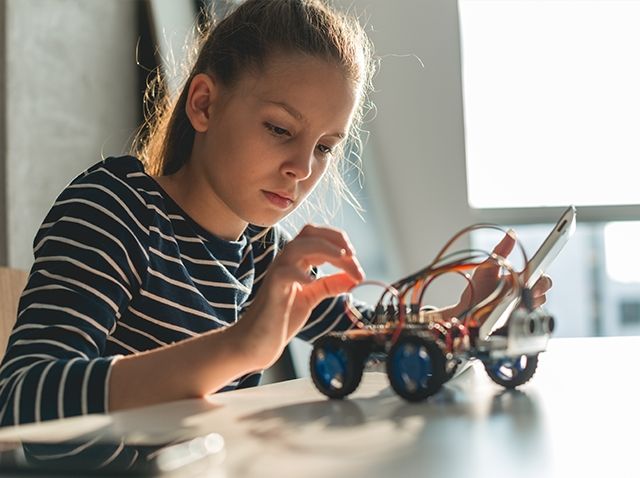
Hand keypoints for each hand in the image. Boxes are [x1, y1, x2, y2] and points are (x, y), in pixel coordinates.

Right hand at [233, 225, 364, 368]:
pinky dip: (300, 273)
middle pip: (309, 233)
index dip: (339, 241)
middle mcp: (286, 262)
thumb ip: (329, 285)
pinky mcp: (272, 290)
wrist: (256, 342)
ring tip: (343, 259)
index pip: (318, 236)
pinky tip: (313, 282)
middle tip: (353, 256)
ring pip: (297, 246)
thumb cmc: (280, 319)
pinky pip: (284, 273)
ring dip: (325, 249)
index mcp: (297, 262)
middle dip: (335, 239)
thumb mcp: (311, 297)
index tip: (355, 258)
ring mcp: (277, 274)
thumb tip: (353, 278)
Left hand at [455, 232, 553, 317]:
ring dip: (531, 297)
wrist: (467, 312)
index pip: (539, 268)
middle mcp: (525, 289)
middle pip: (545, 283)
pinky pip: (531, 313)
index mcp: (519, 275)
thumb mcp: (487, 267)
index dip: (546, 260)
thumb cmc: (477, 288)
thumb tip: (511, 233)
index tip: (548, 254)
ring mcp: (524, 304)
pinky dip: (524, 309)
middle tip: (530, 286)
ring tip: (517, 297)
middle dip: (541, 284)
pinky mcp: (521, 317)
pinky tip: (514, 308)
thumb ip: (500, 251)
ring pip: (540, 299)